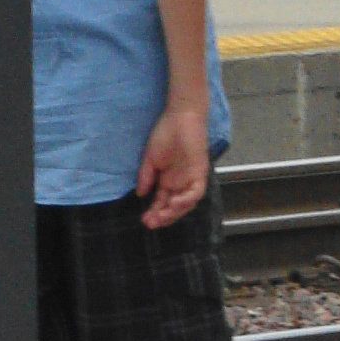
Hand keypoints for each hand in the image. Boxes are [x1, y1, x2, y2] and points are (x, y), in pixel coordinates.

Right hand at [135, 101, 209, 227]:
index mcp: (168, 181)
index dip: (154, 212)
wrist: (180, 117)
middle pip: (173, 207)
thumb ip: (145, 176)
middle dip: (163, 217)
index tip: (144, 220)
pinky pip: (196, 192)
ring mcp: (191, 179)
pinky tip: (175, 203)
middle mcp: (180, 183)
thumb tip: (140, 194)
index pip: (162, 202)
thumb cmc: (165, 134)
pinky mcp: (199, 173)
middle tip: (151, 223)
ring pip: (186, 204)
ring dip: (174, 212)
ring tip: (161, 216)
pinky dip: (186, 199)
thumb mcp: (150, 158)